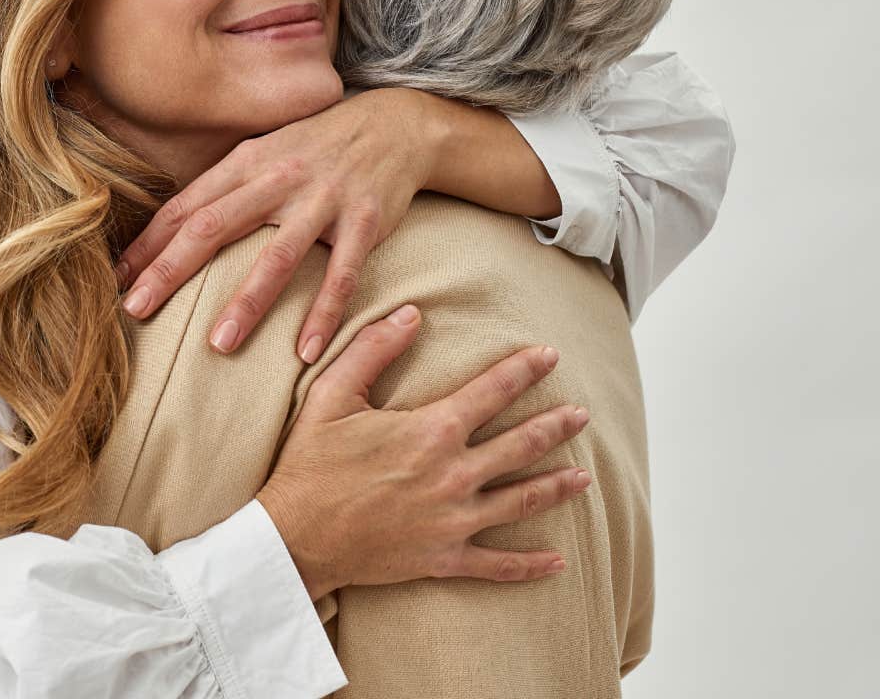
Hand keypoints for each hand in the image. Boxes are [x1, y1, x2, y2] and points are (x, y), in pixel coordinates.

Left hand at [115, 88, 436, 361]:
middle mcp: (277, 179)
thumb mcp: (262, 155)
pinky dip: (325, 314)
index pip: (184, 208)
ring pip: (277, 256)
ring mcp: (322, 200)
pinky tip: (307, 353)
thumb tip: (165, 233)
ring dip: (247, 302)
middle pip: (212, 228)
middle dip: (170, 271)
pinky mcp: (364, 222)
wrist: (393, 124)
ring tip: (219, 344)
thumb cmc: (314, 148)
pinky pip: (342, 275)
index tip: (116, 281)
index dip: (147, 245)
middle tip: (134, 311)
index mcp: (244, 163)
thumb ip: (221, 190)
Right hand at [254, 305, 592, 599]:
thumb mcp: (331, 395)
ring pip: (522, 500)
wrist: (295, 537)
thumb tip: (411, 314)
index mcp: (431, 430)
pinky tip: (557, 562)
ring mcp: (454, 520)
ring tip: (584, 477)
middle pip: (522, 445)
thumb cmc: (310, 464)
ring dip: (557, 486)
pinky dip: (530, 565)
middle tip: (582, 415)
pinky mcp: (444, 558)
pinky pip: (498, 564)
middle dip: (556, 426)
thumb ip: (373, 350)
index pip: (493, 391)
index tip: (550, 356)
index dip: (524, 370)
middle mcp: (454, 474)